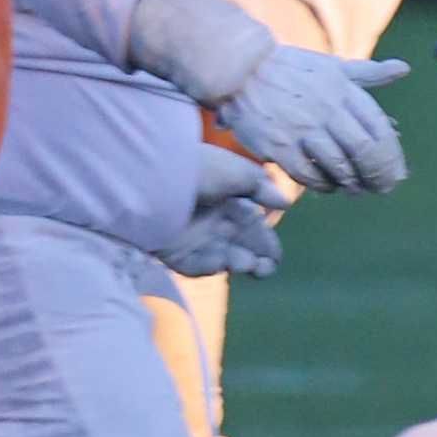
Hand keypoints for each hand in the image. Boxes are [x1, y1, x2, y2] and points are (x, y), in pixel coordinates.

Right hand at [127, 0, 407, 195]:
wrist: (241, 70)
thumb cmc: (291, 70)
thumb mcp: (332, 67)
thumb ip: (368, 73)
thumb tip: (403, 69)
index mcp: (342, 90)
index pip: (378, 126)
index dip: (391, 153)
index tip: (395, 169)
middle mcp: (326, 109)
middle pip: (362, 150)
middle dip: (375, 174)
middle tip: (379, 188)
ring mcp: (301, 128)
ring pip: (337, 165)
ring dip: (349, 183)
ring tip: (353, 189)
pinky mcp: (278, 145)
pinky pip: (306, 174)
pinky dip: (321, 184)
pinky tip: (326, 186)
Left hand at [185, 144, 286, 281]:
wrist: (152, 176)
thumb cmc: (200, 168)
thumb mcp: (238, 171)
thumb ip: (262, 187)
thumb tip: (283, 202)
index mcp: (228, 200)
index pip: (253, 227)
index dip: (266, 244)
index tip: (273, 256)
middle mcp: (212, 220)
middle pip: (240, 246)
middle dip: (255, 259)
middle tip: (263, 268)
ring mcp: (191, 237)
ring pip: (220, 258)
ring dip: (235, 263)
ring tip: (243, 263)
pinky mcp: (172, 251)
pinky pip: (193, 265)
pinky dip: (207, 267)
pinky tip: (219, 263)